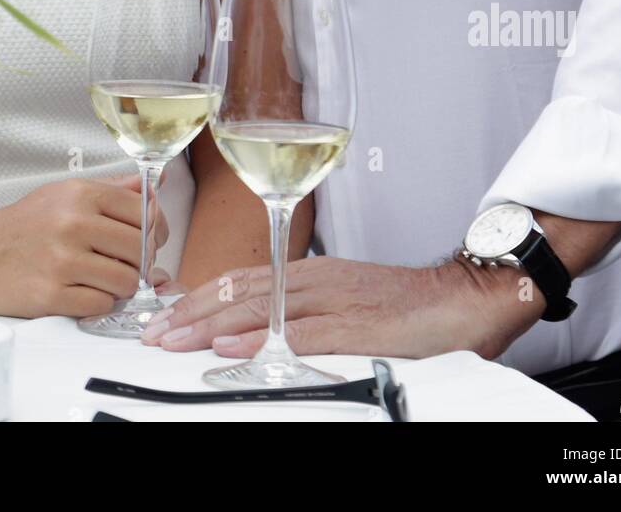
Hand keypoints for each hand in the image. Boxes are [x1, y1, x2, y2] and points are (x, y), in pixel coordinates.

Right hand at [0, 173, 169, 319]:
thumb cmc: (23, 224)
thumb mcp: (64, 191)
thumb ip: (111, 188)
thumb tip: (154, 185)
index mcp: (81, 194)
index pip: (144, 212)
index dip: (156, 230)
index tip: (152, 240)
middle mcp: (73, 224)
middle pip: (140, 249)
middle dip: (140, 261)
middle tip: (127, 264)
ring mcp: (62, 261)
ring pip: (125, 281)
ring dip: (120, 285)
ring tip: (103, 278)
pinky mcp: (50, 295)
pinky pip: (100, 305)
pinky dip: (98, 302)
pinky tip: (83, 292)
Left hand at [140, 255, 539, 360]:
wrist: (466, 296)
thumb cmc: (408, 304)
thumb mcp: (346, 301)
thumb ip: (304, 310)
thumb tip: (259, 329)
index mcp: (312, 274)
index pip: (242, 280)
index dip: (200, 298)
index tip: (165, 317)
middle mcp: (317, 280)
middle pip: (241, 291)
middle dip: (193, 313)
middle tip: (155, 334)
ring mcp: (336, 300)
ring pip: (263, 306)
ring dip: (214, 324)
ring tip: (177, 340)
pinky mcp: (359, 325)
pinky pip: (304, 331)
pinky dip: (266, 337)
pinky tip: (238, 345)